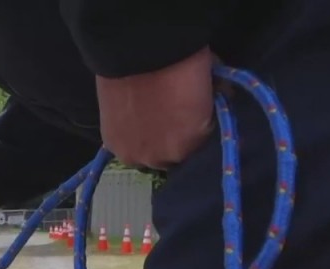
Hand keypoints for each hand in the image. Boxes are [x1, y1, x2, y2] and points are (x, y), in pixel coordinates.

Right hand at [95, 46, 214, 170]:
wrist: (140, 50)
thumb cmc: (183, 62)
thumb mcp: (212, 82)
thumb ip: (214, 101)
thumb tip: (218, 98)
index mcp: (192, 144)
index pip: (201, 148)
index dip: (198, 131)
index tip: (195, 115)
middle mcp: (163, 158)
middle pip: (172, 157)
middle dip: (173, 139)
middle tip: (169, 116)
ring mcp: (134, 153)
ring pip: (146, 155)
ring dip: (149, 141)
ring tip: (147, 117)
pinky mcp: (111, 142)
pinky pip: (125, 145)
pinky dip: (129, 134)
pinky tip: (131, 117)